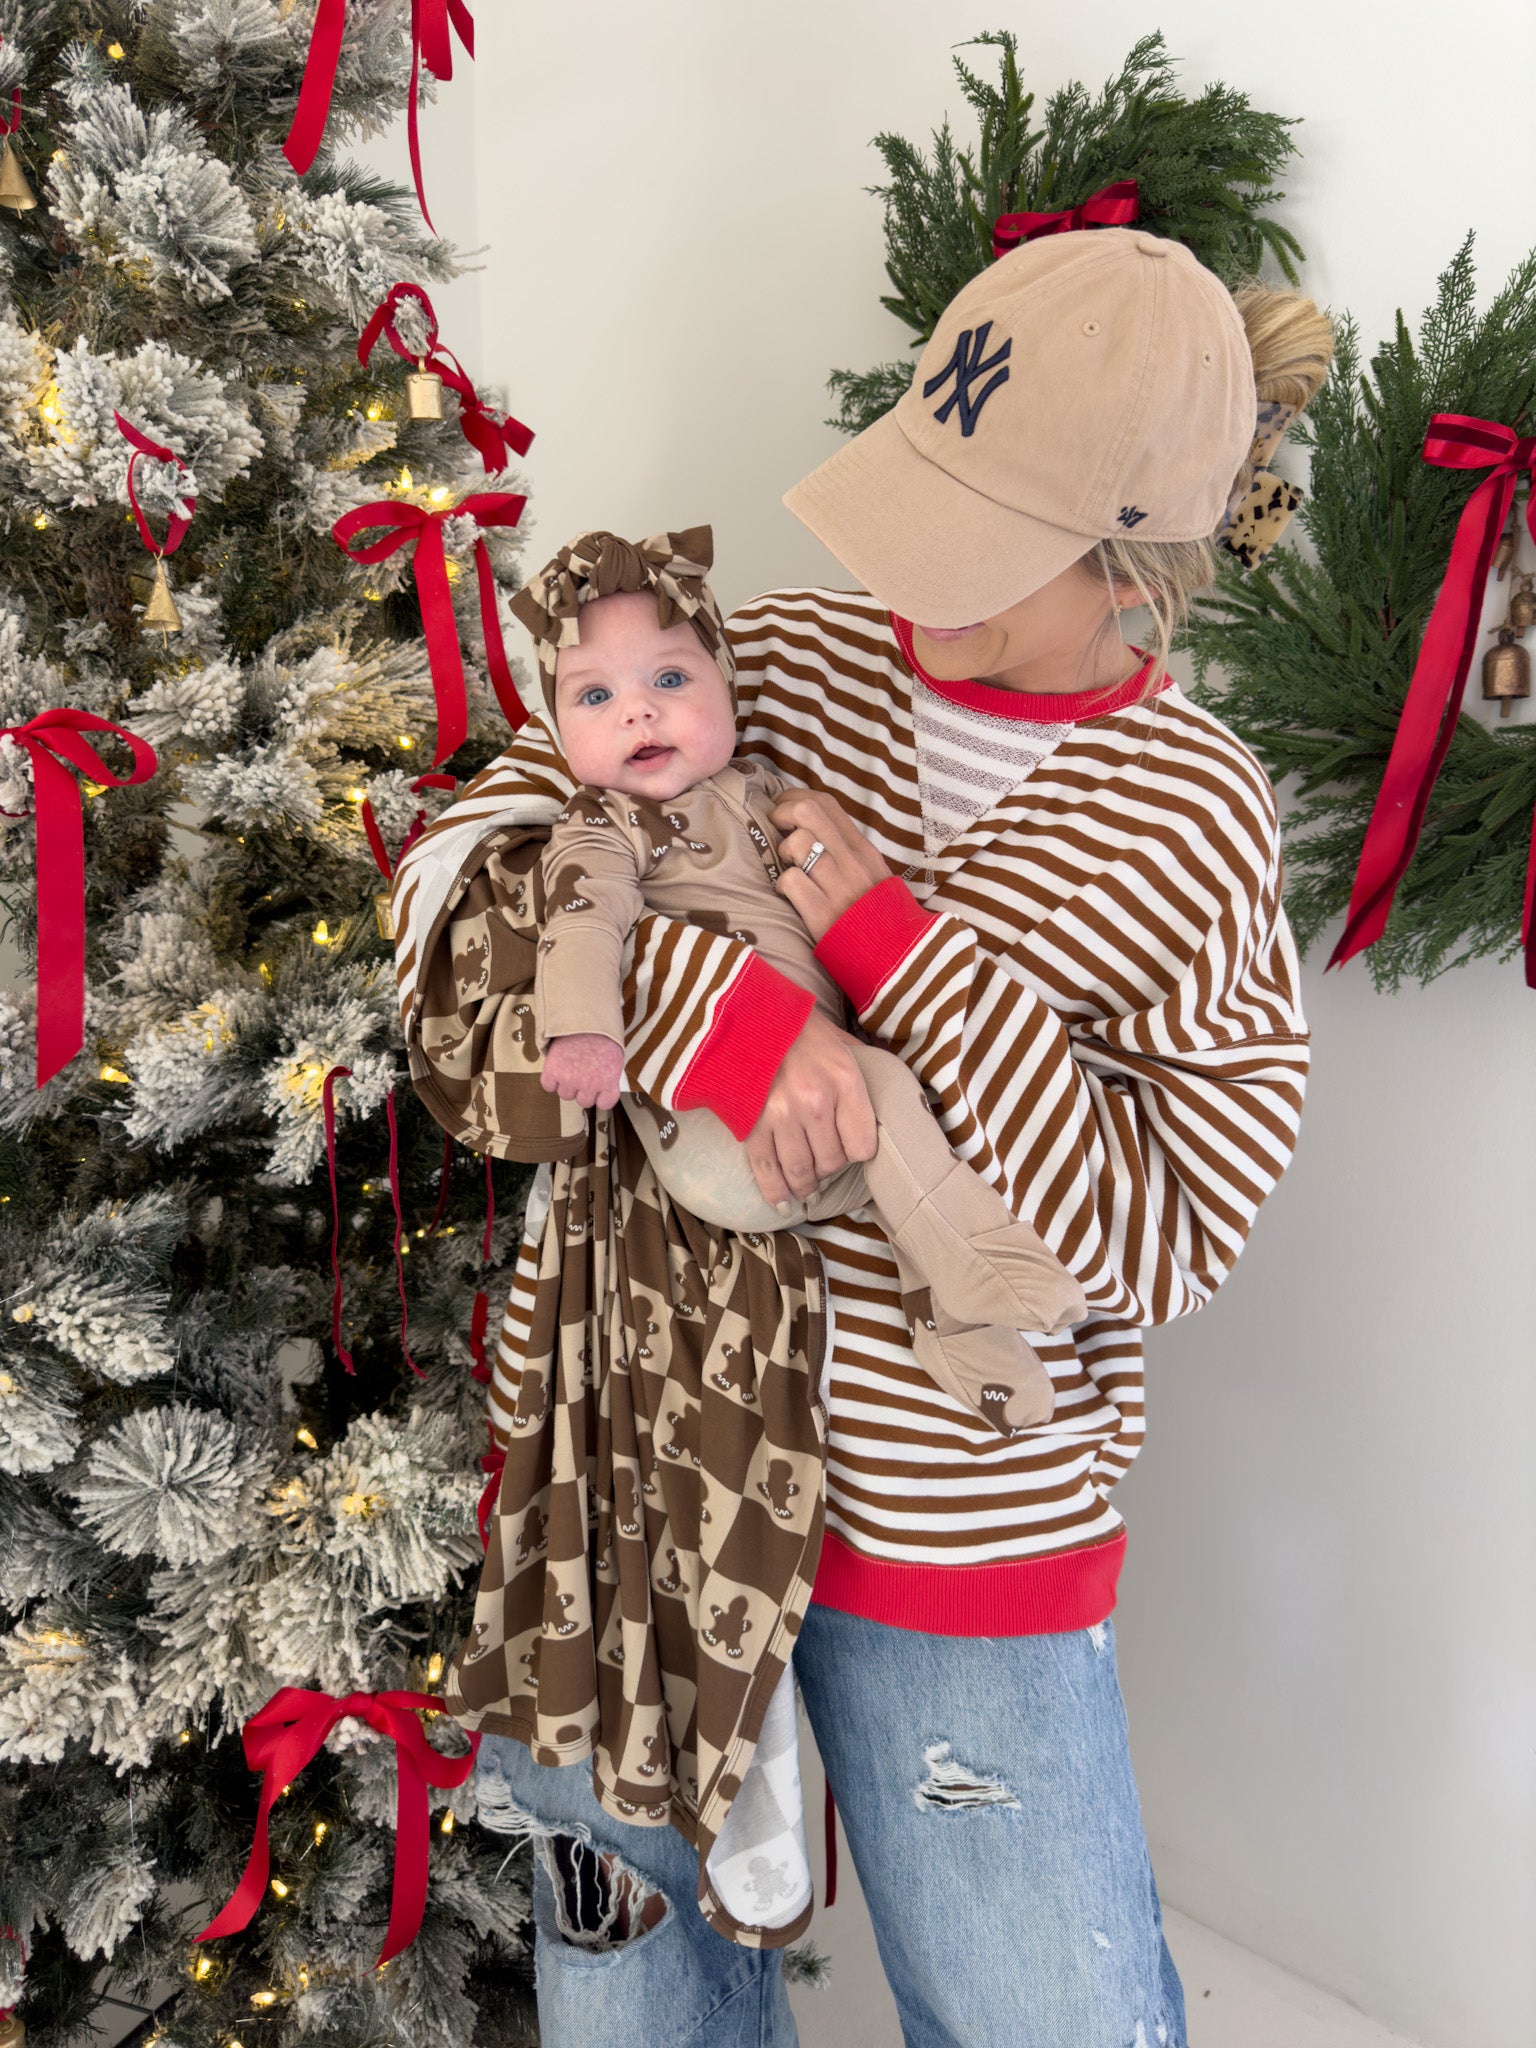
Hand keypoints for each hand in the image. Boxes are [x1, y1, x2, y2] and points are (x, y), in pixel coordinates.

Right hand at [540, 1032, 624, 1109]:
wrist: (584, 1015)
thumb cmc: (601, 1032)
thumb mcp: (614, 1055)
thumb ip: (608, 1075)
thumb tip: (602, 1085)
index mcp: (608, 1081)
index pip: (605, 1103)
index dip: (600, 1096)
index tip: (597, 1089)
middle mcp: (590, 1084)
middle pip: (583, 1101)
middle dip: (582, 1089)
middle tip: (581, 1072)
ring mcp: (570, 1079)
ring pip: (565, 1095)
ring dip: (566, 1084)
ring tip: (569, 1066)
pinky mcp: (553, 1071)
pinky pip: (548, 1086)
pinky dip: (550, 1080)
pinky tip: (556, 1067)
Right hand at [745, 1007, 876, 1207]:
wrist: (744, 1015)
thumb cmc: (796, 1028)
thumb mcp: (840, 1041)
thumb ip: (860, 1072)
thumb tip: (882, 1097)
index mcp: (844, 1080)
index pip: (863, 1145)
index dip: (857, 1151)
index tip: (850, 1147)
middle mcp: (815, 1101)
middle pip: (832, 1162)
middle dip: (829, 1168)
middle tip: (824, 1163)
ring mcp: (781, 1116)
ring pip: (802, 1171)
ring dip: (805, 1186)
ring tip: (806, 1189)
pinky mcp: (751, 1126)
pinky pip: (767, 1170)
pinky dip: (775, 1192)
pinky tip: (783, 1202)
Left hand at [771, 788, 892, 941]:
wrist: (896, 956)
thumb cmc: (878, 914)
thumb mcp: (873, 873)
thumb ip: (847, 849)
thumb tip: (813, 826)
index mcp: (864, 849)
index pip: (827, 803)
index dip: (796, 797)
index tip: (783, 807)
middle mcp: (852, 862)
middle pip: (807, 812)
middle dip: (781, 814)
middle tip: (776, 831)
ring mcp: (837, 886)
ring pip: (796, 843)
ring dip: (783, 852)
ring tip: (790, 867)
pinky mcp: (821, 913)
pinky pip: (789, 881)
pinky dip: (783, 884)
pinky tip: (791, 894)